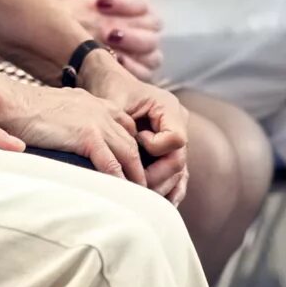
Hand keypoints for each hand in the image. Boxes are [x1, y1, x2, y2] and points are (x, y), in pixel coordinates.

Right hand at [1, 84, 148, 186]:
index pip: (127, 128)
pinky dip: (119, 180)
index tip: (134, 168)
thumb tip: (74, 140)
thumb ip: (76, 122)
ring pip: (128, 153)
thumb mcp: (62, 110)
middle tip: (143, 187)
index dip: (132, 149)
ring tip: (139, 195)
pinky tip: (122, 193)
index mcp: (97, 104)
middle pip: (132, 142)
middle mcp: (103, 111)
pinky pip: (111, 163)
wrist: (12, 104)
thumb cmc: (28, 110)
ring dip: (135, 176)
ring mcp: (97, 122)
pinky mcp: (88, 135)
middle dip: (140, 166)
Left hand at [60, 0, 162, 78]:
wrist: (48, 43)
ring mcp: (142, 54)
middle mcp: (143, 29)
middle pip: (153, 24)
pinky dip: (132, 67)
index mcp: (133, 7)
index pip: (142, 2)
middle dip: (130, 24)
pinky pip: (146, 73)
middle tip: (106, 27)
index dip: (124, 1)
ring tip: (109, 40)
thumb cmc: (67, 15)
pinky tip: (114, 60)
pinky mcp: (138, 75)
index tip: (100, 2)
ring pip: (153, 48)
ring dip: (133, 44)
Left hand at [82, 50, 190, 203]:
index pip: (176, 139)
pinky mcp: (167, 151)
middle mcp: (178, 123)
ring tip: (141, 201)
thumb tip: (114, 157)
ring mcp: (175, 139)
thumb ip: (118, 126)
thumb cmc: (110, 88)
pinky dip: (167, 190)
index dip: (156, 147)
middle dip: (156, 177)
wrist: (107, 81)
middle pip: (178, 160)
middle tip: (134, 186)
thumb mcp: (113, 102)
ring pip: (178, 172)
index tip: (136, 142)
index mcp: (169, 107)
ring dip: (161, 188)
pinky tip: (159, 206)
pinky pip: (175, 175)